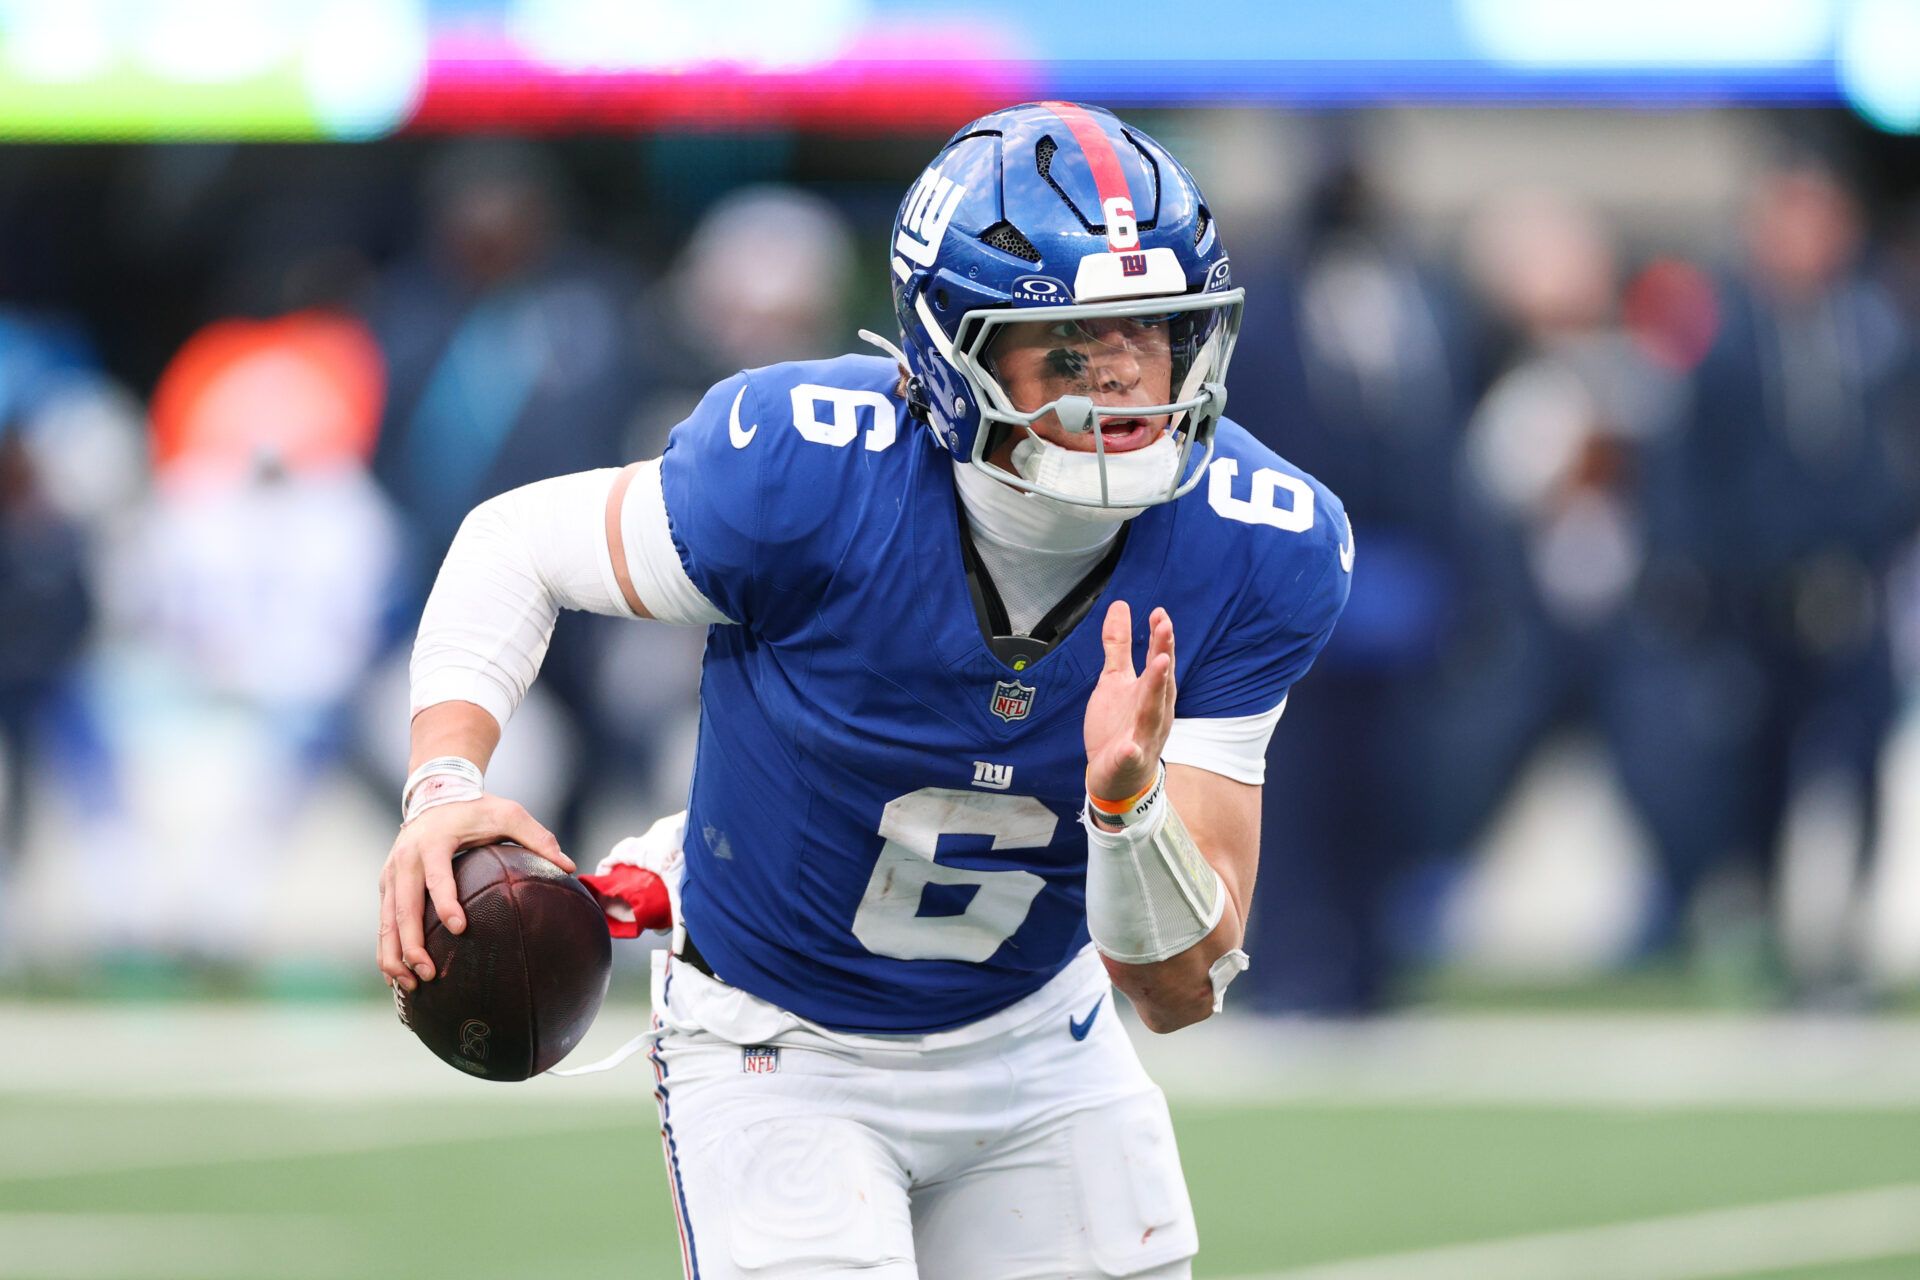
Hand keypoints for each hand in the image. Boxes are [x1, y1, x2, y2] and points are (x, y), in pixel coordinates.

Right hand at [377, 795, 568, 991]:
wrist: (436, 792)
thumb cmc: (477, 807)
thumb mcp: (510, 813)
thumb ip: (538, 837)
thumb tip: (569, 867)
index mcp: (433, 842)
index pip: (437, 877)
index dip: (446, 902)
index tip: (459, 928)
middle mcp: (405, 859)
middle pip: (403, 908)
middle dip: (413, 944)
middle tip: (430, 972)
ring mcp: (391, 874)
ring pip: (387, 921)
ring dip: (395, 955)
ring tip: (412, 985)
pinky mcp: (387, 885)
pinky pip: (384, 922)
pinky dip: (387, 950)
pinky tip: (398, 977)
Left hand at [1084, 601, 1175, 804]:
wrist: (1116, 776)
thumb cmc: (1121, 725)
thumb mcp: (1115, 680)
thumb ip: (1118, 646)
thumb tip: (1121, 606)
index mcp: (1152, 692)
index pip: (1159, 661)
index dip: (1161, 638)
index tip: (1160, 614)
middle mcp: (1154, 711)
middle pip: (1161, 682)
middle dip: (1164, 655)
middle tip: (1165, 628)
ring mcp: (1144, 736)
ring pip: (1152, 712)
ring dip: (1156, 689)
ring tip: (1160, 665)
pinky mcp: (1128, 761)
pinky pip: (1131, 756)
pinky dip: (1131, 750)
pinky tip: (1129, 746)